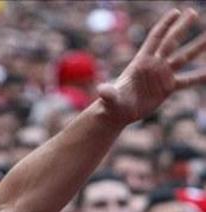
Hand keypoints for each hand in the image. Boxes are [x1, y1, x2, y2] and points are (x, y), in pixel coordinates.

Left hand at [98, 8, 205, 124]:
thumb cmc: (111, 104)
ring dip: (197, 48)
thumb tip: (101, 90)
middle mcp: (154, 65)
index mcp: (141, 62)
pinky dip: (200, 77)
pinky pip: (188, 80)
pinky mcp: (167, 88)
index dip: (165, 25)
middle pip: (171, 42)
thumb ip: (109, 93)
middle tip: (194, 13)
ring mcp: (162, 75)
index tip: (177, 12)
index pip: (155, 38)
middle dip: (182, 28)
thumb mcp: (110, 98)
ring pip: (183, 58)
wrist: (117, 113)